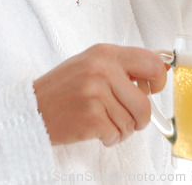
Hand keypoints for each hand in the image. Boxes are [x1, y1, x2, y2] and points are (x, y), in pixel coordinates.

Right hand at [33, 43, 166, 146]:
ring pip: (132, 122)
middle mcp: (102, 69)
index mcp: (105, 53)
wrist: (32, 108)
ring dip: (122, 128)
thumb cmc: (64, 87)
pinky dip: (110, 137)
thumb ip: (121, 66)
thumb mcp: (92, 63)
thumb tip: (159, 68)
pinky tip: (95, 129)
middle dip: (141, 116)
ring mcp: (96, 93)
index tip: (151, 89)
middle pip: (145, 102)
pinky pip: (117, 134)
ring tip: (103, 120)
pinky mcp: (91, 117)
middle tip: (129, 117)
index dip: (158, 80)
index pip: (151, 62)